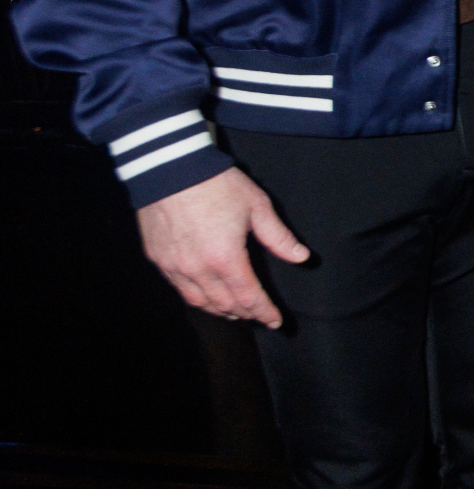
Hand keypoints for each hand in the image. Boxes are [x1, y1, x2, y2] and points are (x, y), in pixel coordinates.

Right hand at [136, 166, 309, 327]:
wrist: (170, 167)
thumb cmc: (216, 184)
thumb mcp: (256, 206)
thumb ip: (279, 237)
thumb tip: (302, 257)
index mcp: (226, 258)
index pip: (249, 297)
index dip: (264, 312)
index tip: (275, 321)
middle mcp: (198, 269)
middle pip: (224, 304)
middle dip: (244, 313)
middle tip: (257, 316)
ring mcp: (174, 266)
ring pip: (199, 302)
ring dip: (219, 310)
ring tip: (234, 312)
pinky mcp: (158, 258)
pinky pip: (179, 289)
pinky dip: (196, 298)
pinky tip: (205, 295)